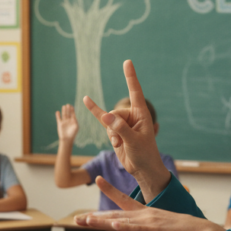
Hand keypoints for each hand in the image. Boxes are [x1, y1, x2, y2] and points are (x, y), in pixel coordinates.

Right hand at [55, 104, 79, 141]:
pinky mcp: (60, 124)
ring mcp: (64, 122)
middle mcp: (69, 121)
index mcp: (73, 121)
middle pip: (68, 113)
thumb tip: (74, 116)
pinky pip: (58, 118)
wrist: (67, 139)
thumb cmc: (73, 133)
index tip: (71, 106)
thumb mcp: (76, 127)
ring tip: (64, 106)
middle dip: (68, 109)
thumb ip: (75, 121)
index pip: (72, 114)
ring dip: (64, 110)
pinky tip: (57, 112)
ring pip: (64, 115)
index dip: (72, 110)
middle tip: (68, 104)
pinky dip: (58, 115)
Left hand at [75, 177, 224, 230]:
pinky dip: (124, 227)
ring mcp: (148, 221)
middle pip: (114, 215)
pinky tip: (112, 226)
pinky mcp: (155, 230)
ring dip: (101, 221)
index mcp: (145, 217)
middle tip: (77, 218)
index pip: (123, 202)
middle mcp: (144, 215)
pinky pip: (137, 229)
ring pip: (120, 220)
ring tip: (84, 221)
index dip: (110, 192)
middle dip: (94, 217)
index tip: (98, 180)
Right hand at [83, 60, 169, 197]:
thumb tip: (105, 117)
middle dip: (114, 127)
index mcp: (141, 114)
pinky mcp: (114, 131)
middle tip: (122, 140)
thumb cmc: (144, 154)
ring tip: (120, 144)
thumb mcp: (134, 142)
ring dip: (111, 135)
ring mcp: (122, 123)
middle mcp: (132, 115)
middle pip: (114, 112)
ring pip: (107, 121)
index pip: (135, 91)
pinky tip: (85, 100)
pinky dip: (94, 111)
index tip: (127, 62)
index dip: (130, 77)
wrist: (142, 168)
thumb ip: (120, 129)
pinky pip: (102, 120)